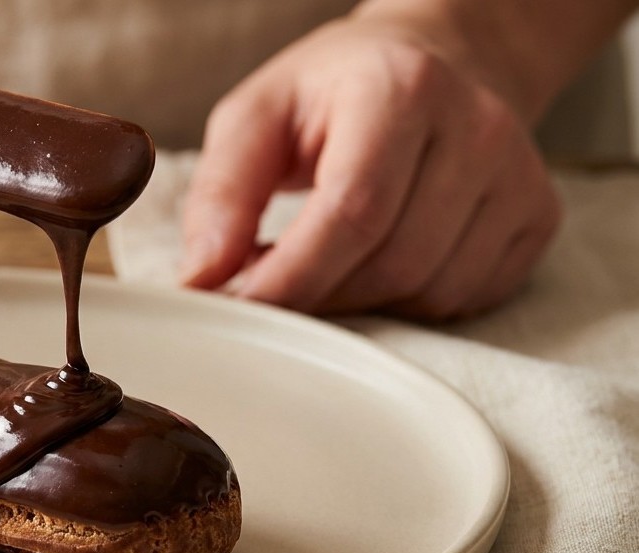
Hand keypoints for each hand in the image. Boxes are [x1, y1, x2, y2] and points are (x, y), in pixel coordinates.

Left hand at [181, 16, 560, 319]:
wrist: (445, 57)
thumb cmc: (336, 90)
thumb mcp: (258, 114)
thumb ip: (222, 193)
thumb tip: (203, 279)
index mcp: (402, 89)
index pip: (351, 211)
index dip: (291, 276)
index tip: (239, 308)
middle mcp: (477, 129)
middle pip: (390, 261)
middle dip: (317, 294)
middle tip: (270, 285)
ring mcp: (520, 176)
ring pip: (427, 290)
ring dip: (357, 302)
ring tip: (319, 265)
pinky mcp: (538, 217)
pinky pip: (461, 298)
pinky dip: (404, 302)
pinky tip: (373, 263)